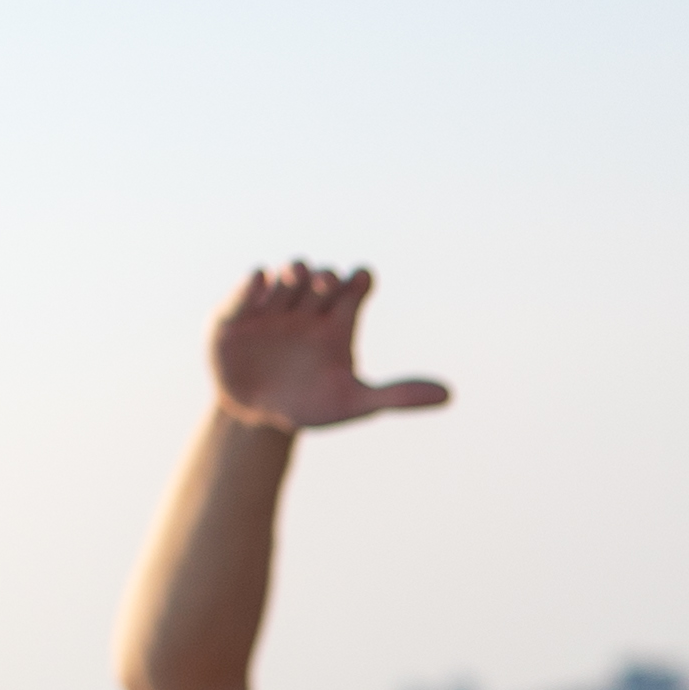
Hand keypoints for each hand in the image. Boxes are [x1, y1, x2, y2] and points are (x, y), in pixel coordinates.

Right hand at [210, 262, 453, 433]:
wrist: (256, 417)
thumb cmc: (310, 404)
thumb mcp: (353, 402)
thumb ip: (398, 395)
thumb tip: (449, 395)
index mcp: (338, 319)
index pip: (357, 285)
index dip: (360, 280)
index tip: (360, 286)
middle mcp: (308, 305)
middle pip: (323, 277)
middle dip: (325, 278)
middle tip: (323, 288)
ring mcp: (274, 305)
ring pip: (288, 274)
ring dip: (293, 271)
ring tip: (295, 280)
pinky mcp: (239, 312)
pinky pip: (248, 288)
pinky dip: (253, 283)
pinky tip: (260, 281)